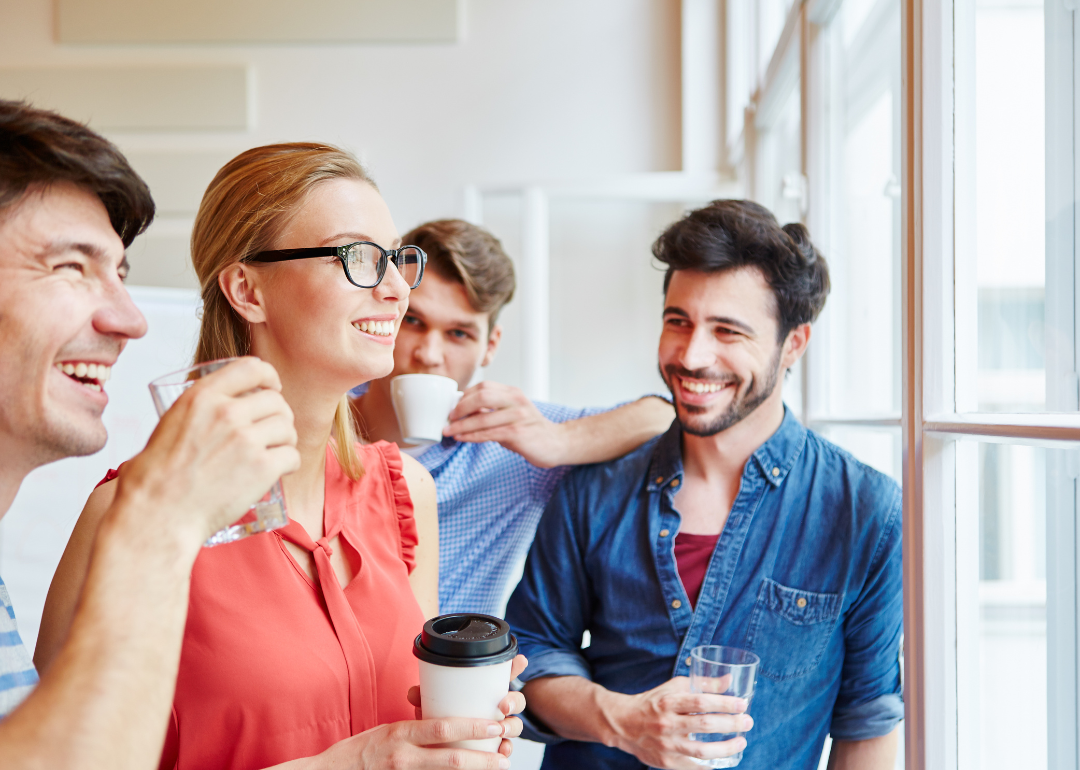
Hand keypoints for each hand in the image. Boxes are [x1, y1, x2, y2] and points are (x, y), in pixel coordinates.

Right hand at [116, 357, 299, 546]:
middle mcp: (226, 412)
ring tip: (275, 452)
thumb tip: (218, 406)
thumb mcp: (170, 424)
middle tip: (273, 431)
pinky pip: (293, 456)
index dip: (268, 376)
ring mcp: (246, 440)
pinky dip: (291, 463)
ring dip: (286, 439)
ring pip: (287, 427)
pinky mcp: (261, 468)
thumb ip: (199, 409)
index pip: (251, 367)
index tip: (273, 387)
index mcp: (201, 396)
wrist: (158, 514)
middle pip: (275, 401)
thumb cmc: (156, 477)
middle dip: (279, 415)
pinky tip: (280, 470)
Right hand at [310, 715, 519, 769]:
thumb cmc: (360, 751)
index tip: (495, 725)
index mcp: (400, 733)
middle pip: (450, 758)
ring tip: (498, 767)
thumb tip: (449, 722)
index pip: (441, 727)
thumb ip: (415, 728)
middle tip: (506, 754)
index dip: (472, 727)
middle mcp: (402, 756)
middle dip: (483, 757)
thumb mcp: (387, 730)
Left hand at [406, 654, 527, 756]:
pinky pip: (507, 748)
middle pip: (516, 700)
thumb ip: (425, 698)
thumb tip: (414, 693)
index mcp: (484, 692)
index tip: (520, 661)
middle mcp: (496, 708)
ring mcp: (498, 728)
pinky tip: (502, 750)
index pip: (504, 675)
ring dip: (513, 726)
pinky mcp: (495, 747)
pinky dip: (506, 749)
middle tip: (504, 705)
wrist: (436, 748)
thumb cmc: (439, 719)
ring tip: (503, 729)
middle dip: (515, 700)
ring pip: (515, 725)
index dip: (515, 666)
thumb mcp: (432, 706)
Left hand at [444, 381, 568, 467]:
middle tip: (449, 417)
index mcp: (513, 393)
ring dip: (461, 425)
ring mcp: (519, 416)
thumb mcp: (510, 414)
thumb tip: (463, 411)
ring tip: (449, 431)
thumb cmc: (529, 429)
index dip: (464, 396)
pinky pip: (489, 434)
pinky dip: (472, 436)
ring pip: (483, 418)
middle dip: (461, 407)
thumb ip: (491, 410)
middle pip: (482, 396)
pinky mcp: (518, 433)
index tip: (452, 407)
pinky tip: (462, 438)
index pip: (483, 387)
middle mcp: (516, 401)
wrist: (555, 443)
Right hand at [603, 677, 751, 769]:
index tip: (742, 704)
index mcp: (668, 702)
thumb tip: (728, 681)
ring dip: (726, 748)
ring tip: (741, 742)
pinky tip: (724, 762)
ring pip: (701, 750)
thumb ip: (701, 684)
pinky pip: (693, 767)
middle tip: (747, 722)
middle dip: (730, 724)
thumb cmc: (653, 703)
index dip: (723, 703)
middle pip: (704, 725)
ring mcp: (666, 745)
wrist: (623, 724)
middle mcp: (666, 724)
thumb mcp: (673, 688)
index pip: (700, 702)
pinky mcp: (666, 762)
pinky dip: (710, 767)